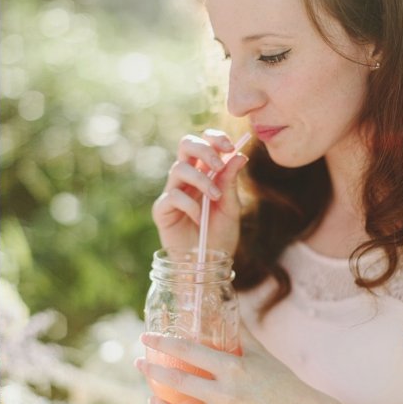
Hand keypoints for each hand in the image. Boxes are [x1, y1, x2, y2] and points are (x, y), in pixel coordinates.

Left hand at [134, 322, 320, 403]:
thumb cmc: (281, 382)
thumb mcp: (260, 354)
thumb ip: (240, 334)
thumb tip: (225, 307)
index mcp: (234, 367)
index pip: (189, 350)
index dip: (163, 342)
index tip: (145, 336)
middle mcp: (227, 392)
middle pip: (178, 379)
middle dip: (152, 369)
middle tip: (137, 361)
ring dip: (157, 396)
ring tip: (145, 387)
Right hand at [151, 129, 247, 254]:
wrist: (207, 265)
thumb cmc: (219, 236)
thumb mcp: (231, 208)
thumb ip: (231, 182)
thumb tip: (240, 155)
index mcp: (204, 173)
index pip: (204, 143)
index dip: (215, 138)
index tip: (231, 146)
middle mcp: (187, 179)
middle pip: (186, 145)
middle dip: (204, 149)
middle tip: (218, 165)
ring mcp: (172, 193)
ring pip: (179, 168)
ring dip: (201, 180)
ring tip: (214, 198)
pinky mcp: (163, 210)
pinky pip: (173, 196)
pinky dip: (190, 204)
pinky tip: (199, 218)